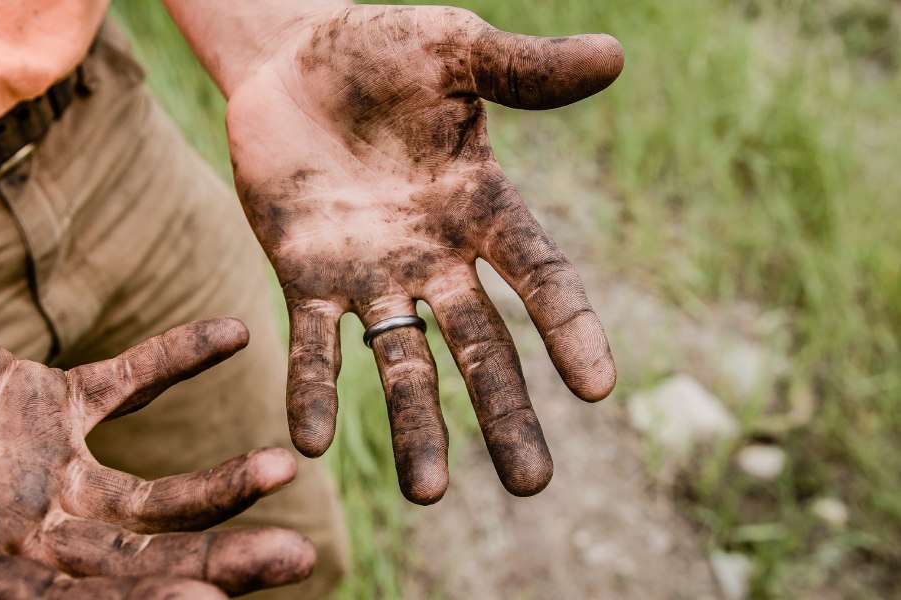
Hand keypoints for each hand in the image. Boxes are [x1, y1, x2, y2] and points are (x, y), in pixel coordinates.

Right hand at [0, 283, 313, 597]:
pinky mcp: (48, 402)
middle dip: (217, 563)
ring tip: (283, 467)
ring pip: (151, 493)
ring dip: (220, 482)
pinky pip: (127, 383)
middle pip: (139, 562)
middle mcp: (21, 534)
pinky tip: (231, 333)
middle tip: (299, 560)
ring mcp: (43, 469)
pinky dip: (176, 358)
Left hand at [226, 5, 621, 503]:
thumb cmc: (380, 48)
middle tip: (531, 486)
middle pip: (480, 345)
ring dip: (414, 425)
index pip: (539, 274)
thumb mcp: (455, 51)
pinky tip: (310, 443)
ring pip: (400, 361)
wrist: (290, 59)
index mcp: (481, 206)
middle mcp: (434, 255)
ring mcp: (371, 273)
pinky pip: (311, 343)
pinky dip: (312, 390)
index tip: (599, 387)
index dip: (569, 327)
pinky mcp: (305, 276)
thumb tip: (614, 56)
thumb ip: (523, 70)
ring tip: (426, 494)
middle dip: (503, 412)